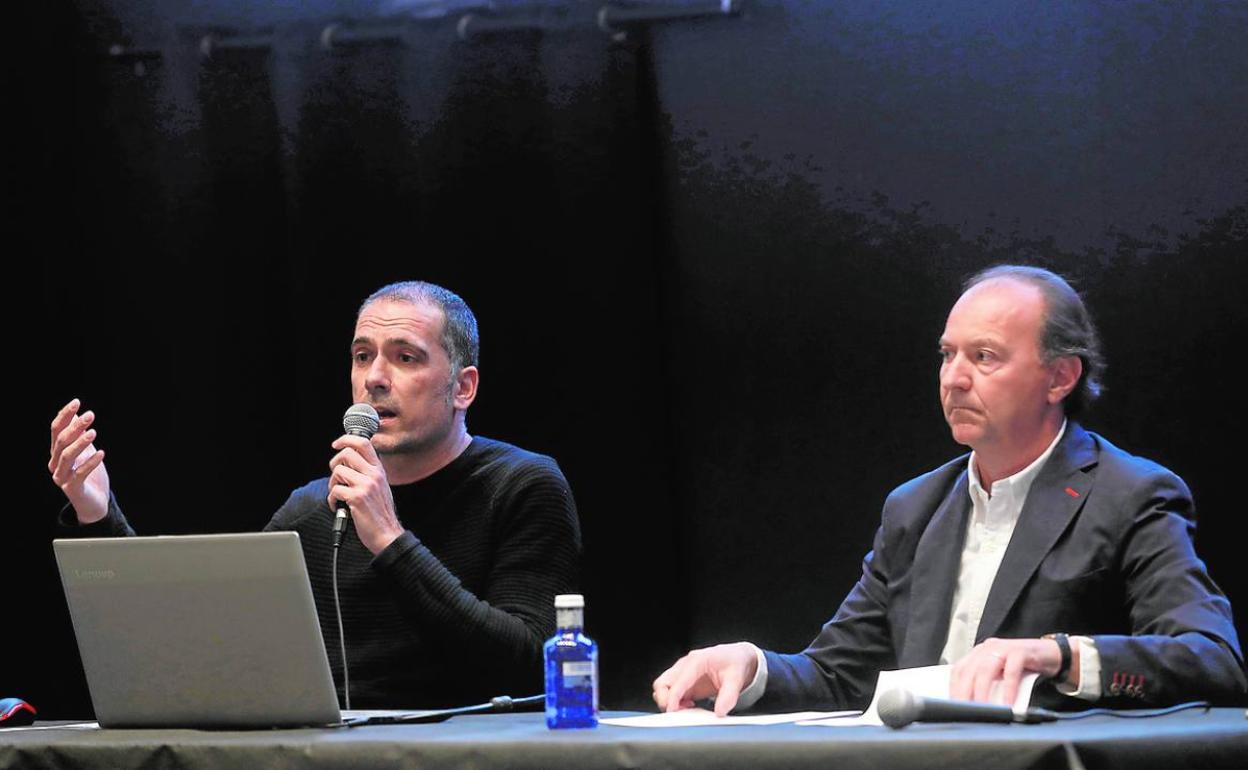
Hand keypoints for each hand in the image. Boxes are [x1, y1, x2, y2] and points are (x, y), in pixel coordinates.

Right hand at [49, 398, 109, 524]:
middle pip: (61, 441)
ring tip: (93, 432)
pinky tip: (102, 453)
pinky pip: (79, 474)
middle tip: (91, 415)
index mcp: (57, 452)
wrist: (94, 503)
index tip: (77, 402)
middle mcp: (55, 463)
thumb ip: (79, 436)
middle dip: (75, 427)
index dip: (65, 416)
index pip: (56, 430)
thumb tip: (77, 415)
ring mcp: (61, 477)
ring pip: (67, 456)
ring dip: (80, 443)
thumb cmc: (90, 475)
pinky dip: (90, 463)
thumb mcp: (85, 451)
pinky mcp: (72, 488)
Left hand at [328, 434, 402, 554]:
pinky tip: (338, 506)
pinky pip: (335, 490)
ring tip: (338, 494)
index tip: (337, 444)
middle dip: (334, 462)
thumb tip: (347, 463)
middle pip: (347, 453)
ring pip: (338, 471)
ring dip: (332, 484)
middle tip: (336, 475)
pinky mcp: (357, 498)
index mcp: (379, 470)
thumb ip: (368, 473)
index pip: (363, 443)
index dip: (346, 439)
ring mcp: (366, 485)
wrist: (387, 535)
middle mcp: (374, 475)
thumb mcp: (380, 487)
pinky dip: (331, 499)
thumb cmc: (381, 513)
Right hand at [652, 642, 758, 715]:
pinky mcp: (685, 683)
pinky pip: (671, 694)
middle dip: (665, 700)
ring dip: (669, 702)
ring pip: (663, 688)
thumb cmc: (735, 662)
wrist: (739, 658)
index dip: (673, 697)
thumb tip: (719, 712)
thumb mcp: (736, 678)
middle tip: (678, 713)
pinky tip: (689, 708)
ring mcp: (683, 674)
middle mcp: (686, 666)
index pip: (678, 680)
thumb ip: (729, 696)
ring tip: (687, 710)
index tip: (672, 711)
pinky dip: (675, 703)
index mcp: (697, 660)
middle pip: (662, 683)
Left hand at [949, 637, 1062, 705]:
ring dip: (982, 691)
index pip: (959, 670)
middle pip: (969, 670)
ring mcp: (1003, 648)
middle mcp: (988, 648)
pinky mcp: (1021, 651)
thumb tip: (977, 708)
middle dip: (964, 692)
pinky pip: (1012, 670)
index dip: (954, 688)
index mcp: (979, 653)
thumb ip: (989, 686)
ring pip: (986, 669)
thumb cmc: (1024, 666)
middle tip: (965, 711)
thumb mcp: (1001, 675)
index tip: (953, 706)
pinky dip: (1008, 688)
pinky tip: (1009, 702)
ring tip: (983, 709)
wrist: (1051, 654)